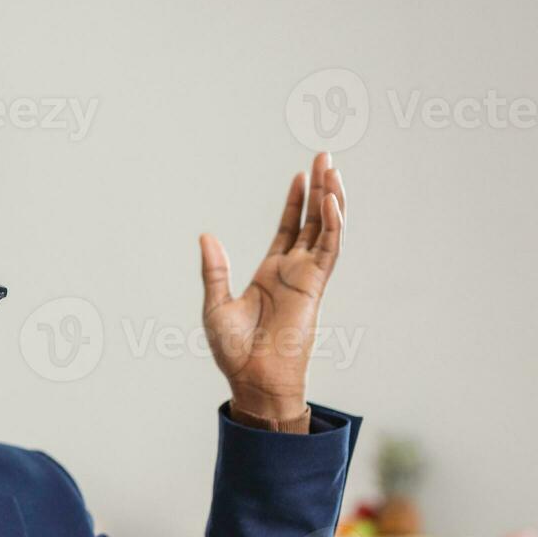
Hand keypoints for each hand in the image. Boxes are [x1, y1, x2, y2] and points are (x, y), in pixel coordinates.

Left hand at [199, 151, 346, 420]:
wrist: (252, 378)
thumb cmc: (234, 351)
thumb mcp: (216, 304)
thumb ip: (214, 269)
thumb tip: (206, 236)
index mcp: (271, 275)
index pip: (289, 230)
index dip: (295, 203)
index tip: (301, 176)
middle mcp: (293, 273)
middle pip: (312, 222)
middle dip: (320, 190)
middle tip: (325, 158)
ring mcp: (307, 278)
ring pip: (325, 230)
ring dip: (331, 200)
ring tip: (332, 169)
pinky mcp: (315, 287)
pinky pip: (328, 250)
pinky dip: (332, 225)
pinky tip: (332, 201)